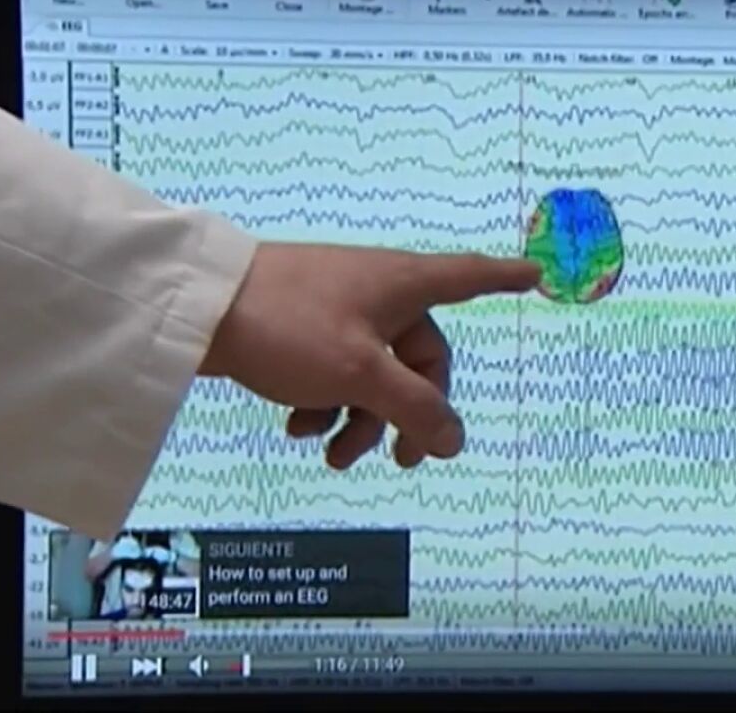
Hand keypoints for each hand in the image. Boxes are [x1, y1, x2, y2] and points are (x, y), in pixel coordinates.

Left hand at [198, 242, 539, 468]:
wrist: (199, 309)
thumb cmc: (292, 327)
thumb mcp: (361, 375)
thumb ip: (414, 409)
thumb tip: (455, 441)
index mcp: (405, 286)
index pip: (470, 276)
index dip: (504, 277)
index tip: (536, 274)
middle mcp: (379, 292)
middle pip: (418, 358)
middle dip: (406, 412)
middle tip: (400, 461)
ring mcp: (340, 309)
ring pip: (373, 373)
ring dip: (359, 418)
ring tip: (332, 456)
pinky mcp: (303, 327)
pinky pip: (334, 370)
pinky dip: (324, 402)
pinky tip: (296, 428)